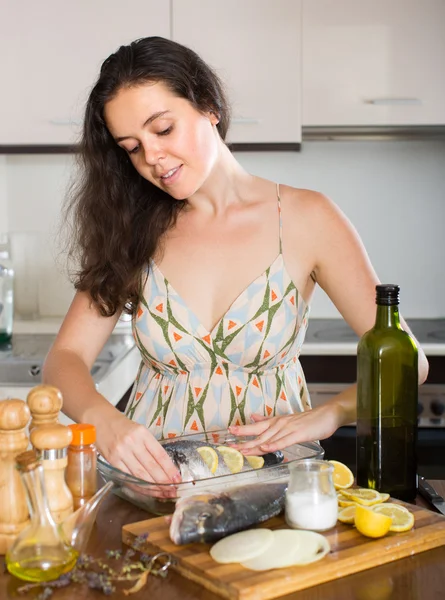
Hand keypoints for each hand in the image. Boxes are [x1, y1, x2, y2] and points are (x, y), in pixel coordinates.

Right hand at [95, 410, 180, 484]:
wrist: (99, 419)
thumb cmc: (122, 426)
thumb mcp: (139, 430)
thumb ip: (149, 446)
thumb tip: (164, 466)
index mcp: (142, 433)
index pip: (160, 454)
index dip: (169, 469)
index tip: (177, 479)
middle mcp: (132, 442)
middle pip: (151, 466)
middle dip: (164, 481)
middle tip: (173, 491)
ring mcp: (121, 452)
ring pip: (140, 474)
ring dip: (153, 487)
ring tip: (163, 494)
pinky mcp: (112, 461)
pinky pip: (127, 477)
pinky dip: (138, 487)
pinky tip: (147, 492)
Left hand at [228, 404, 343, 454]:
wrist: (326, 415)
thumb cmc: (307, 420)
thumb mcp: (286, 420)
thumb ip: (269, 420)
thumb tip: (253, 417)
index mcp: (276, 422)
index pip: (256, 427)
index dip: (242, 431)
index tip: (229, 433)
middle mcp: (279, 424)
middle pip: (259, 434)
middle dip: (244, 441)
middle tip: (230, 446)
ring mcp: (289, 429)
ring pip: (269, 438)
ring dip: (255, 445)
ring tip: (243, 450)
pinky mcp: (299, 434)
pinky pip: (284, 441)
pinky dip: (274, 445)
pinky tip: (266, 448)